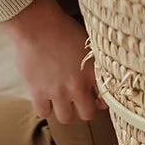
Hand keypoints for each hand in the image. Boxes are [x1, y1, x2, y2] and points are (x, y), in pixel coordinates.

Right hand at [1, 0, 104, 122]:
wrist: (38, 26)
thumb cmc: (64, 29)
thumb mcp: (89, 44)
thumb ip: (95, 63)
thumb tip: (100, 76)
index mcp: (93, 73)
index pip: (106, 100)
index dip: (101, 102)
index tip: (96, 99)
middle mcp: (77, 86)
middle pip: (86, 115)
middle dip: (84, 109)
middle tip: (79, 101)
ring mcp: (57, 92)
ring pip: (66, 118)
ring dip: (65, 111)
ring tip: (62, 100)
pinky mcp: (38, 92)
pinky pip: (43, 112)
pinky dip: (45, 108)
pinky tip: (45, 97)